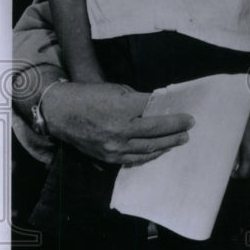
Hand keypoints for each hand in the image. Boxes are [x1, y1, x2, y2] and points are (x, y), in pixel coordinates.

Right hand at [41, 80, 192, 165]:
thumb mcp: (116, 90)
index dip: (175, 116)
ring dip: (167, 145)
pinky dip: (150, 155)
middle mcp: (120, 130)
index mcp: (123, 108)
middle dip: (176, 131)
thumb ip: (138, 101)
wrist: (60, 112)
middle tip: (189, 128)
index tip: (188, 117)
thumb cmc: (88, 96)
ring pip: (148, 149)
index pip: (156, 112)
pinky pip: (134, 159)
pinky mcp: (108, 157)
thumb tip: (158, 108)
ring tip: (180, 141)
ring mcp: (114, 146)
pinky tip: (159, 151)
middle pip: (156, 133)